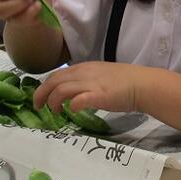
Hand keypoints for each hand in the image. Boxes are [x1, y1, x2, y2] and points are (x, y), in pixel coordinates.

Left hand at [33, 61, 147, 113]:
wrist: (142, 84)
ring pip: (61, 89)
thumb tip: (74, 94)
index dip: (45, 86)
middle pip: (54, 81)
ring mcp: (91, 84)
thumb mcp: (99, 75)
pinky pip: (79, 99)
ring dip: (53, 101)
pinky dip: (71, 105)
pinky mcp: (99, 96)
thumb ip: (85, 82)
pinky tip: (72, 111)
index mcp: (83, 68)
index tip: (42, 97)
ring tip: (55, 111)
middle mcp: (84, 73)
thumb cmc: (124, 81)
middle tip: (39, 106)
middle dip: (41, 94)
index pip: (57, 74)